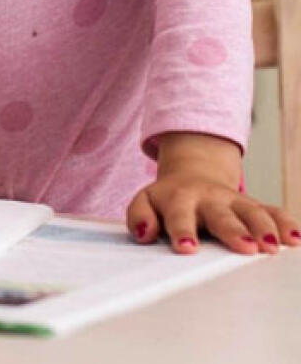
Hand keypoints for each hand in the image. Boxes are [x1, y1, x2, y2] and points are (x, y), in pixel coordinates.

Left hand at [127, 133, 300, 253]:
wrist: (191, 177)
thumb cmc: (167, 199)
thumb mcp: (144, 202)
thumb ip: (139, 217)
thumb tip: (144, 234)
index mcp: (179, 198)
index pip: (180, 216)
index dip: (183, 231)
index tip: (186, 247)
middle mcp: (210, 198)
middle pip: (222, 215)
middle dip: (234, 230)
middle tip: (245, 247)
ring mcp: (234, 201)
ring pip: (252, 212)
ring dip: (264, 228)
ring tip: (273, 247)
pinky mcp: (253, 205)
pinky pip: (273, 211)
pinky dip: (285, 223)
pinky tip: (294, 239)